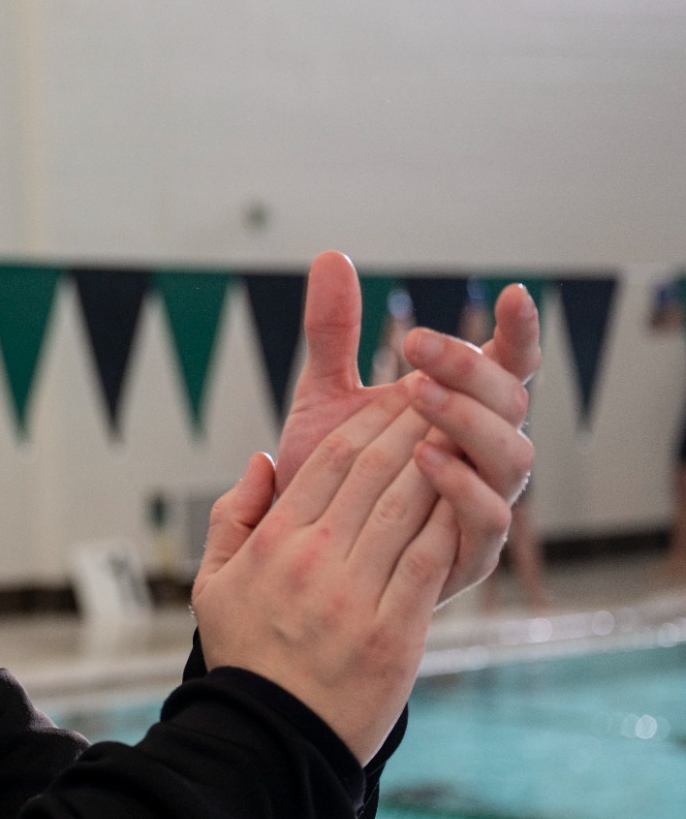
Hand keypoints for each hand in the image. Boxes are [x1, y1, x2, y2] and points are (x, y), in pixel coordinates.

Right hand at [195, 386, 457, 762]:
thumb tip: (262, 459)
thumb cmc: (245, 657)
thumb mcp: (212, 583)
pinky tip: (471, 494)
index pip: (327, 461)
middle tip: (443, 393)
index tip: (397, 394)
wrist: (272, 738)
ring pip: (407, 507)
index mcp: (274, 543)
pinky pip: (429, 561)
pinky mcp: (394, 632)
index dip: (368, 421)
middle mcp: (315, 561)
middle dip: (412, 425)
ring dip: (439, 462)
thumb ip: (232, 516)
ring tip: (464, 428)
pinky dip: (452, 521)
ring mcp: (356, 596)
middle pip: (373, 473)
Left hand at [273, 253, 539, 603]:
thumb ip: (333, 335)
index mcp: (462, 413)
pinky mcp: (469, 553)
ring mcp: (482, 502)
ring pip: (514, 457)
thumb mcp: (324, 399)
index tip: (510, 295)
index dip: (517, 333)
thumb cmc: (327, 479)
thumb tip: (331, 256)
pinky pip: (489, 517)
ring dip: (469, 421)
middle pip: (512, 403)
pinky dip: (461, 486)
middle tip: (415, 346)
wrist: (300, 561)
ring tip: (416, 395)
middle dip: (471, 370)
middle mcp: (482, 455)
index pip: (508, 366)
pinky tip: (422, 459)